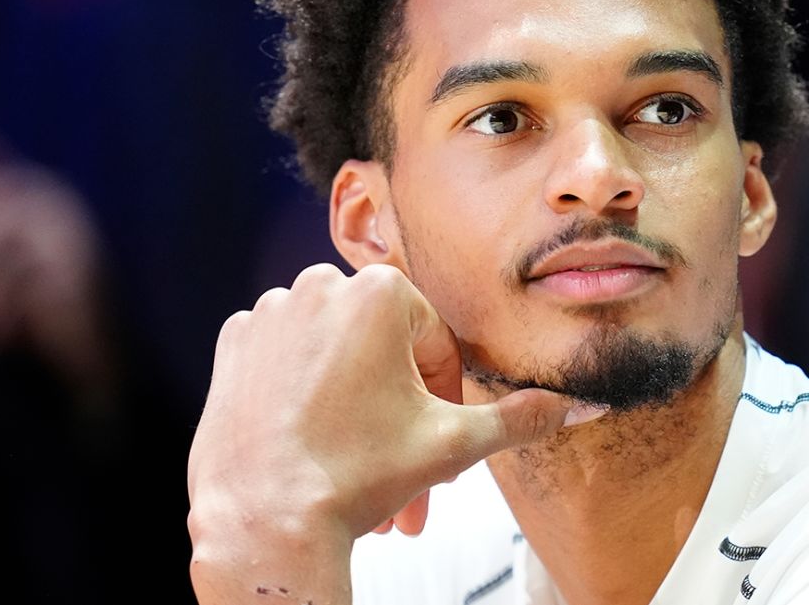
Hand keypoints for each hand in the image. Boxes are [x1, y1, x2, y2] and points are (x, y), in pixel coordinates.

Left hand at [187, 263, 602, 603]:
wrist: (264, 520)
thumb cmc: (354, 476)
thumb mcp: (453, 443)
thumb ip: (518, 417)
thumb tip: (575, 406)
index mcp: (377, 292)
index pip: (433, 340)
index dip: (444, 396)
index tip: (436, 436)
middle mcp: (317, 287)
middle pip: (382, 348)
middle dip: (399, 410)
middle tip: (404, 461)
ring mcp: (268, 316)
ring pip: (334, 356)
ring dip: (355, 405)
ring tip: (359, 463)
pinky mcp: (233, 347)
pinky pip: (286, 360)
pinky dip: (304, 395)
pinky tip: (312, 440)